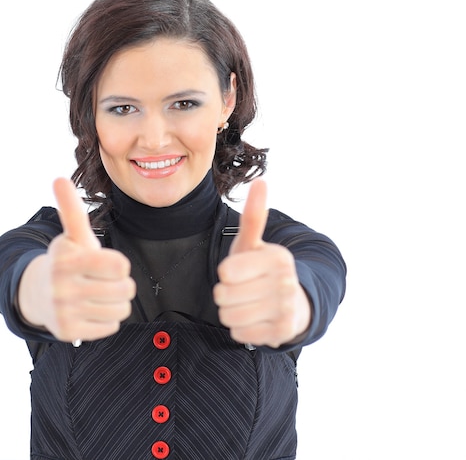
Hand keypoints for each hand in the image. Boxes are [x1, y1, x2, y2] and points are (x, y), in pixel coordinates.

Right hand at [17, 178, 135, 341]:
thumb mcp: (73, 236)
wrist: (39, 294)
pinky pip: (111, 328)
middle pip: (125, 290)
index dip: (118, 264)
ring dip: (115, 303)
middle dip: (120, 285)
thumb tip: (59, 178)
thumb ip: (71, 209)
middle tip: (103, 281)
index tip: (104, 264)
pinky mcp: (67, 333)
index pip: (120, 266)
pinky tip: (89, 311)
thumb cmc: (67, 261)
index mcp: (66, 260)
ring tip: (98, 295)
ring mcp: (63, 312)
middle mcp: (62, 287)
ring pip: (120, 310)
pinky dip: (105, 320)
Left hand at [213, 179, 310, 347]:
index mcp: (278, 258)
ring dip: (231, 312)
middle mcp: (286, 283)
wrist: (292, 303)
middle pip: (224, 296)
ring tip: (246, 304)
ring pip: (229, 317)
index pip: (226, 273)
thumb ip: (253, 216)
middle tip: (242, 290)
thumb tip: (260, 181)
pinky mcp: (282, 333)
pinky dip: (241, 329)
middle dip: (226, 294)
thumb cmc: (261, 269)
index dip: (225, 274)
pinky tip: (254, 320)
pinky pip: (240, 334)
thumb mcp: (253, 244)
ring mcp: (286, 309)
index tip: (238, 272)